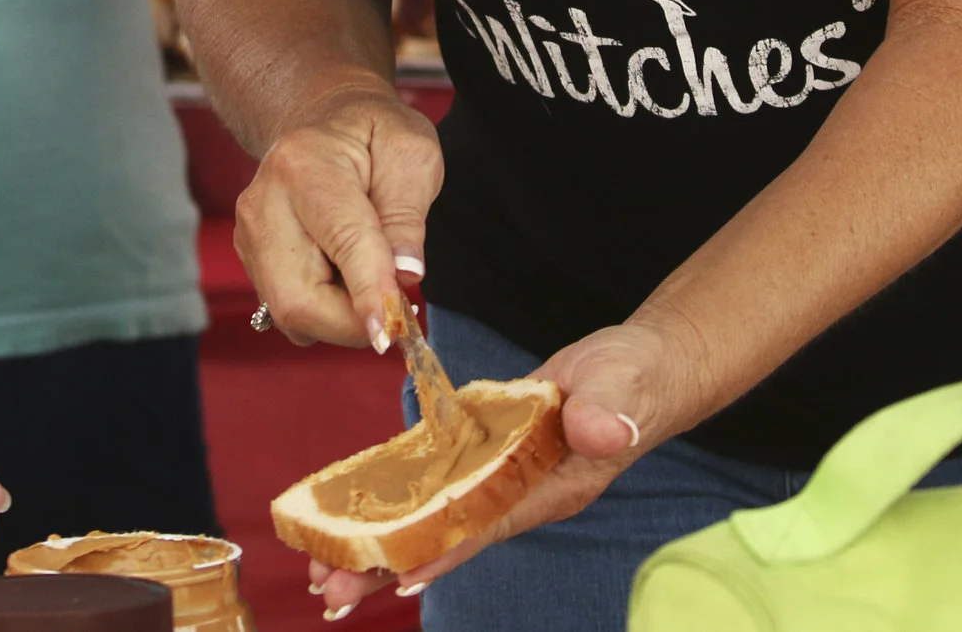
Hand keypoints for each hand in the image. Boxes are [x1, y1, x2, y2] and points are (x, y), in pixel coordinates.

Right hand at [236, 86, 441, 348]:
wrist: (324, 121)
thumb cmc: (373, 135)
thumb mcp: (411, 154)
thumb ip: (408, 215)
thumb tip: (405, 277)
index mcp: (306, 166)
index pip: (342, 242)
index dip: (368, 293)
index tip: (390, 333)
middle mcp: (263, 204)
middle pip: (298, 299)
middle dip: (353, 322)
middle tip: (398, 308)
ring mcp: (249, 236)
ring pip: (293, 314)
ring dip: (343, 316)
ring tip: (371, 273)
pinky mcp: (251, 260)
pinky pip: (290, 311)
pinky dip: (326, 309)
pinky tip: (344, 272)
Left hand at [312, 311, 714, 617]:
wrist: (640, 370)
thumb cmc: (637, 378)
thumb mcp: (626, 384)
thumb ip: (612, 408)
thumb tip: (600, 430)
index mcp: (550, 489)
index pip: (487, 524)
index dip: (443, 548)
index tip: (395, 575)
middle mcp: (517, 496)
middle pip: (446, 537)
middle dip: (388, 564)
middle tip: (328, 592)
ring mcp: (499, 480)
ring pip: (431, 519)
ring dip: (379, 542)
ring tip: (321, 571)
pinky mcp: (484, 454)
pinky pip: (433, 485)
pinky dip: (394, 500)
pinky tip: (352, 514)